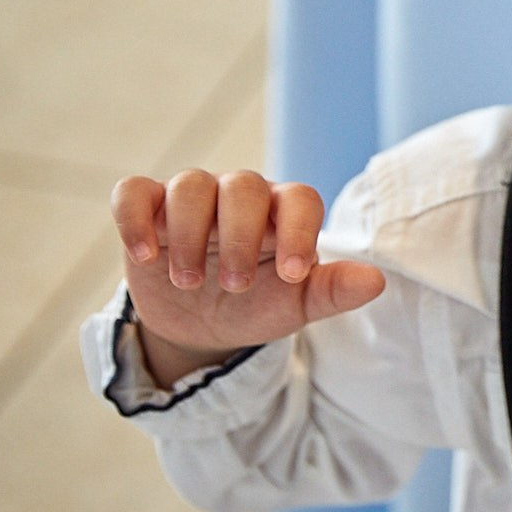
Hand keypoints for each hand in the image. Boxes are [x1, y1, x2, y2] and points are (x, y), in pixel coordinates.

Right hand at [110, 170, 384, 384]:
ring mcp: (192, 199)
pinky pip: (134, 192)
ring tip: (190, 282)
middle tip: (233, 285)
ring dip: (187, 235)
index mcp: (284, 212)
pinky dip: (135, 220)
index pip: (299, 199)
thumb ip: (332, 291)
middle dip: (239, 236)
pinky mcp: (147, 210)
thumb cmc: (258, 304)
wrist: (203, 326)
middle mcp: (240, 196)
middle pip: (242, 185)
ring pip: (189, 185)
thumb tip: (377, 282)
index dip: (298, 231)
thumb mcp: (295, 305)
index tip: (291, 275)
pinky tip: (146, 257)